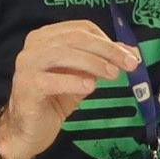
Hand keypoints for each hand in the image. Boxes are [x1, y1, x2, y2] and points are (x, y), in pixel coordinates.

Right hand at [0, 19, 142, 158]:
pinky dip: (75, 81)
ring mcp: (27, 65)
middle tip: (129, 64)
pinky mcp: (27, 86)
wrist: (28, 130)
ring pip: (65, 54)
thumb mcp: (82, 76)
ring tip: (113, 75)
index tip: (127, 55)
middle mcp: (34, 46)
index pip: (81, 28)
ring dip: (94, 63)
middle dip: (106, 50)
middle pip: (75, 38)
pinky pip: (53, 80)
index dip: (107, 39)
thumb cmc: (54, 99)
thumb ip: (102, 61)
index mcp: (46, 37)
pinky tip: (90, 87)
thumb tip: (132, 52)